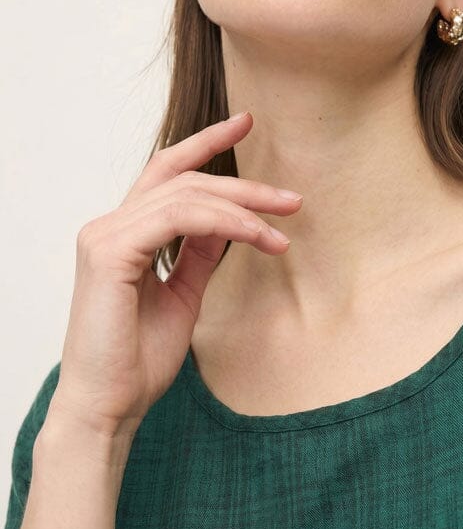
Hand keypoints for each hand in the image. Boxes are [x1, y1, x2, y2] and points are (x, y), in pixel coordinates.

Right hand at [50, 113, 301, 437]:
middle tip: (292, 198)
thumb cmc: (139, 359)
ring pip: (187, 196)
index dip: (205, 142)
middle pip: (185, 180)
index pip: (166, 172)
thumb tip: (227, 223)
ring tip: (284, 229)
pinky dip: (225, 223)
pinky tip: (257, 237)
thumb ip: (198, 254)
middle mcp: (109, 225)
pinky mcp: (109, 251)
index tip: (246, 122)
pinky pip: (178, 218)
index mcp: (123, 233)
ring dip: (244, 209)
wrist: (110, 406)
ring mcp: (105, 234)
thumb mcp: (183, 295)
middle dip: (244, 184)